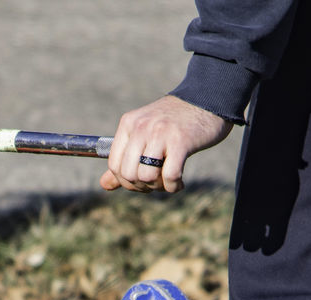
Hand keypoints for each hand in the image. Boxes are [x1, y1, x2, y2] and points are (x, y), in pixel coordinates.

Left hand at [100, 95, 231, 193]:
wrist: (206, 101)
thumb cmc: (174, 123)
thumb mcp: (144, 135)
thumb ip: (124, 160)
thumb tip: (104, 185)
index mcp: (129, 124)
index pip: (114, 164)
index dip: (125, 182)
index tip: (140, 183)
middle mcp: (141, 127)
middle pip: (128, 174)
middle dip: (141, 187)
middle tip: (156, 184)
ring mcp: (160, 133)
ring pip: (146, 177)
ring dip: (158, 187)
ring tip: (168, 181)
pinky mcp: (180, 142)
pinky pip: (169, 176)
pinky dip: (173, 187)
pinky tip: (179, 183)